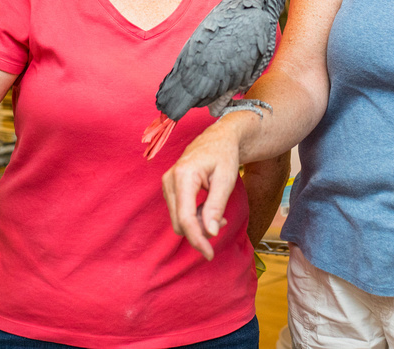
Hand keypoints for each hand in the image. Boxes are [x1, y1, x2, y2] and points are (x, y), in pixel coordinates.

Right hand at [162, 121, 242, 260]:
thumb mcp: (226, 180)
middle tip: (222, 222)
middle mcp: (169, 179)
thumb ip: (216, 207)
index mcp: (184, 175)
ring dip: (198, 224)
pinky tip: (208, 210)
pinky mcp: (169, 188)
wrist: (218, 138)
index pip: (185, 218)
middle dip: (200, 231)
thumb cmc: (224, 155)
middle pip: (179, 222)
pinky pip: (179, 213)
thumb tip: (210, 233)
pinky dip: (194, 217)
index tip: (209, 254)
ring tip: (218, 214)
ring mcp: (167, 184)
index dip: (197, 239)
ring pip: (178, 220)